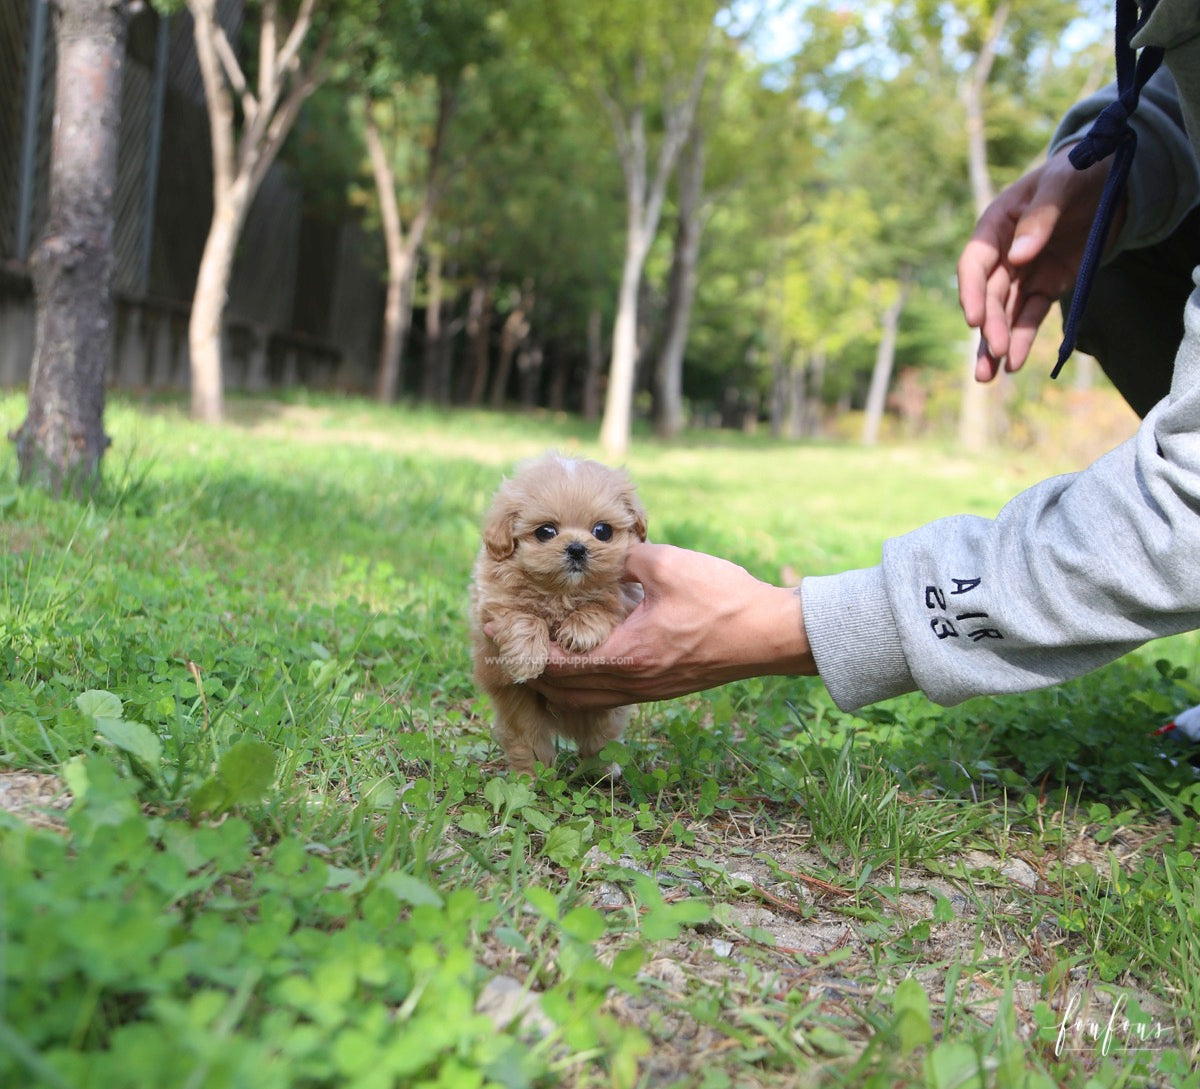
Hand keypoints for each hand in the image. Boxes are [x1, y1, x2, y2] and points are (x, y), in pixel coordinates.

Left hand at [528, 542, 815, 709]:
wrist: (770, 634)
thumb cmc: (723, 600)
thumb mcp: (668, 566)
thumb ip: (625, 558)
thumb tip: (599, 551)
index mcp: (627, 656)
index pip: (558, 665)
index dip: (524, 649)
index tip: (497, 631)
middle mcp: (632, 681)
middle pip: (564, 690)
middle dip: (533, 671)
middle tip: (509, 647)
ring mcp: (648, 690)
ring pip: (586, 698)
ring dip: (558, 682)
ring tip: (538, 656)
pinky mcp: (662, 688)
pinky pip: (609, 694)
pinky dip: (585, 684)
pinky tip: (583, 662)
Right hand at [957, 144, 1118, 380]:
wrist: (1111, 180)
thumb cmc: (1080, 172)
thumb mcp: (1062, 183)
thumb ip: (1040, 217)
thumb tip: (1018, 257)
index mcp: (996, 225)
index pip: (974, 263)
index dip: (971, 292)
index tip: (974, 319)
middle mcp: (1003, 254)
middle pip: (989, 296)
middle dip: (990, 326)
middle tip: (996, 352)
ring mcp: (1023, 274)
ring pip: (1003, 314)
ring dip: (996, 344)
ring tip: (990, 376)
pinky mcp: (1045, 287)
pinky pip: (1030, 317)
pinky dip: (1022, 340)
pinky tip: (1014, 364)